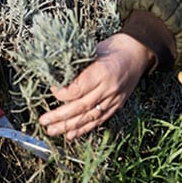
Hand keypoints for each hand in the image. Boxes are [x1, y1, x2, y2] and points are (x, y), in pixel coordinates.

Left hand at [38, 33, 154, 139]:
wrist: (138, 52)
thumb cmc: (114, 48)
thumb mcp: (94, 51)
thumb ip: (78, 66)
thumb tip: (57, 78)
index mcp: (102, 72)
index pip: (78, 89)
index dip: (62, 93)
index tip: (51, 90)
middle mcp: (108, 89)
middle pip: (81, 106)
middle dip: (60, 116)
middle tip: (44, 121)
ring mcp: (114, 99)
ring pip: (89, 117)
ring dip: (69, 126)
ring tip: (52, 131)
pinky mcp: (117, 105)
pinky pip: (99, 120)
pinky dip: (84, 129)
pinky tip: (71, 134)